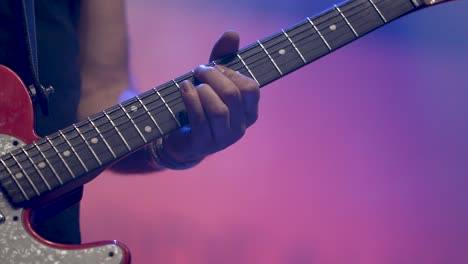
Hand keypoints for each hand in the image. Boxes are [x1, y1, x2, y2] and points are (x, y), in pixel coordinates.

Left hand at [160, 31, 259, 163]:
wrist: (182, 138)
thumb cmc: (202, 105)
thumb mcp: (213, 80)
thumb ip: (223, 57)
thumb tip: (232, 33)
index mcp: (249, 113)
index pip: (251, 88)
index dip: (232, 72)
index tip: (216, 67)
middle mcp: (240, 128)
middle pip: (232, 95)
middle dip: (213, 76)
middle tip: (198, 70)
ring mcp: (222, 139)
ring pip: (218, 110)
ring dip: (202, 90)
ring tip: (191, 83)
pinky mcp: (202, 145)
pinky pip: (199, 120)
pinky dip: (190, 100)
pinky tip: (184, 88)